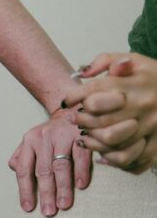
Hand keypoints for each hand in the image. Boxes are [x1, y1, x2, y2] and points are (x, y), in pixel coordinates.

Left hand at [8, 109, 91, 216]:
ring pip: (61, 165)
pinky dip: (81, 171)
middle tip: (49, 212)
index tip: (28, 208)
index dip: (25, 190)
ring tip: (64, 205)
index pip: (24, 170)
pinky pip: (81, 155)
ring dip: (63, 187)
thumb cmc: (50, 133)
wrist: (72, 109)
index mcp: (28, 142)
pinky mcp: (81, 134)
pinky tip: (81, 186)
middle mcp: (43, 138)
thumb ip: (22, 156)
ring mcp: (62, 135)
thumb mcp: (32, 141)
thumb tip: (16, 171)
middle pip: (43, 171)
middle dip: (46, 193)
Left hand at [65, 53, 156, 173]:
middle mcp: (143, 105)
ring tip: (88, 133)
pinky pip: (125, 157)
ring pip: (109, 139)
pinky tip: (103, 150)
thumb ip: (106, 60)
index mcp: (135, 83)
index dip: (75, 97)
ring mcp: (150, 126)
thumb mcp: (135, 60)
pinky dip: (109, 156)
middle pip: (99, 119)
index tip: (69, 100)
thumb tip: (82, 74)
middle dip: (81, 119)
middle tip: (77, 118)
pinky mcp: (155, 144)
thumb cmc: (154, 77)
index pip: (94, 92)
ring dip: (92, 138)